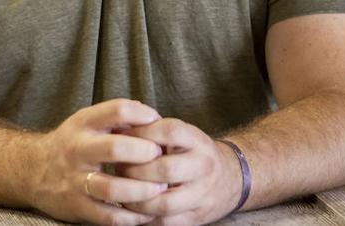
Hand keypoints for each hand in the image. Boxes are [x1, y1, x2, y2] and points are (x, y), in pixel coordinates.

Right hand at [27, 99, 170, 225]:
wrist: (32, 170)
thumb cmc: (71, 144)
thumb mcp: (86, 122)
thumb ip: (115, 118)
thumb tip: (151, 115)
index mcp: (83, 124)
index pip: (117, 111)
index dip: (143, 116)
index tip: (158, 124)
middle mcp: (77, 150)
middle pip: (114, 149)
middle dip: (144, 153)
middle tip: (161, 157)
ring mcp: (75, 180)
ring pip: (112, 188)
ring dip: (141, 190)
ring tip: (159, 189)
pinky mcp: (76, 206)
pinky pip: (108, 217)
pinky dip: (131, 218)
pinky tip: (145, 213)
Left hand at [116, 119, 242, 225]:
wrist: (230, 178)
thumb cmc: (190, 152)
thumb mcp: (178, 135)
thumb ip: (150, 129)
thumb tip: (114, 127)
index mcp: (197, 140)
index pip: (169, 132)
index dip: (141, 134)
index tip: (121, 137)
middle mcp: (204, 166)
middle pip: (164, 170)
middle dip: (134, 170)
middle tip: (118, 168)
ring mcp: (203, 194)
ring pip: (163, 203)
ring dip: (135, 199)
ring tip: (121, 191)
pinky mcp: (197, 217)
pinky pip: (165, 222)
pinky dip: (143, 217)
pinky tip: (131, 207)